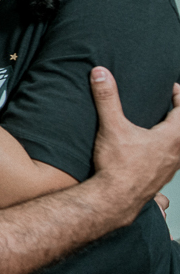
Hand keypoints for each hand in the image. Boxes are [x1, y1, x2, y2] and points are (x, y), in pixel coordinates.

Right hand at [90, 66, 179, 215]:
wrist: (115, 200)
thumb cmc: (118, 167)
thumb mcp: (112, 127)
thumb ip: (107, 98)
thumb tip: (101, 74)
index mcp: (172, 138)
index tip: (174, 88)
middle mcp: (177, 153)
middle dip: (179, 116)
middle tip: (172, 105)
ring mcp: (170, 168)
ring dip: (175, 136)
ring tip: (163, 128)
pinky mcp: (160, 179)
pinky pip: (173, 162)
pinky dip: (169, 152)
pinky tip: (153, 153)